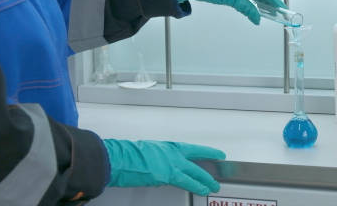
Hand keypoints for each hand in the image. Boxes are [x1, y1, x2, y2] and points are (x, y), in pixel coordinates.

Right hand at [103, 139, 224, 195]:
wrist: (120, 158)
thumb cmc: (128, 154)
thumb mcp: (149, 152)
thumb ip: (160, 159)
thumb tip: (163, 167)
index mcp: (168, 147)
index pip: (193, 149)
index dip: (207, 152)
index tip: (217, 153)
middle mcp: (173, 154)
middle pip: (196, 162)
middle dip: (207, 170)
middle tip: (216, 175)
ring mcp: (171, 164)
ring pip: (194, 173)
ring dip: (205, 181)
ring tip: (212, 186)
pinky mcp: (167, 175)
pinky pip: (184, 182)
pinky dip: (194, 186)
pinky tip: (200, 189)